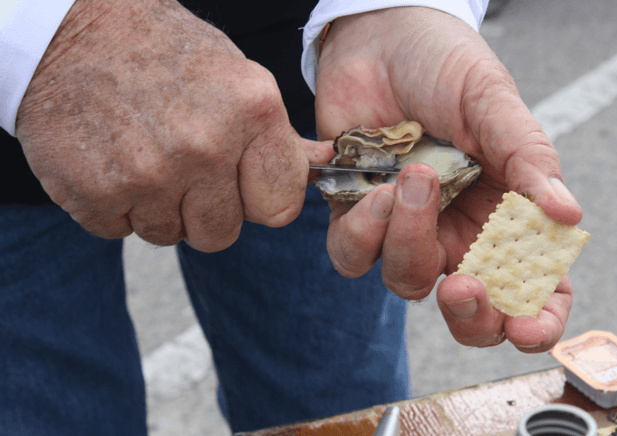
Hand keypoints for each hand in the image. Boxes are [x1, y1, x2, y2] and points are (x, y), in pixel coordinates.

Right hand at [16, 0, 332, 251]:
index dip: (258, 200)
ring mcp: (150, 174)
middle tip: (182, 165)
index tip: (240, 183)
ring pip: (171, 234)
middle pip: (223, 233)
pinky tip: (112, 161)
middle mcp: (206, 145)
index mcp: (252, 110)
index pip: (280, 208)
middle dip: (205, 210)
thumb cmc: (161, 52)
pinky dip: (117, 206)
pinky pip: (121, 230)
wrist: (68, 31)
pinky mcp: (98, 194)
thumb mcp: (234, 78)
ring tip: (143, 155)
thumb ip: (278, 135)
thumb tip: (324, 165)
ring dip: (159, 207)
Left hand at [314, 7, 582, 351]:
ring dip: (408, 239)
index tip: (525, 325)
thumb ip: (527, 157)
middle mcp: (458, 230)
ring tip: (415, 176)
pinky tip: (374, 185)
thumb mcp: (494, 103)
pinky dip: (362, 229)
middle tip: (463, 285)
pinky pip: (353, 254)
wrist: (379, 38)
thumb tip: (567, 215)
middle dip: (466, 312)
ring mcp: (407, 227)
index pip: (532, 288)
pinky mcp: (358, 215)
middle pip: (465, 308)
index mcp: (505, 213)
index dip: (534, 321)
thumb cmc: (445, 65)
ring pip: (405, 280)